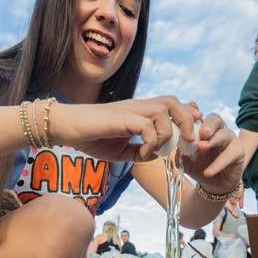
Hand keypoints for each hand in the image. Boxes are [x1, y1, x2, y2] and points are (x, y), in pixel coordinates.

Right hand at [49, 97, 199, 162]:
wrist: (66, 128)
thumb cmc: (90, 137)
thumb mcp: (120, 151)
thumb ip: (139, 152)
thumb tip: (157, 155)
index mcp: (139, 112)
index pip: (171, 105)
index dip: (186, 115)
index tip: (192, 134)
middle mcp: (138, 107)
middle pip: (173, 101)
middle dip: (188, 119)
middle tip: (190, 141)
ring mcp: (130, 110)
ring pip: (164, 110)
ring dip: (171, 132)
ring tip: (165, 150)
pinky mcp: (121, 118)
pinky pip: (146, 126)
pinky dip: (152, 142)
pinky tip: (144, 153)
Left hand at [180, 113, 244, 194]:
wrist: (212, 184)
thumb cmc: (198, 166)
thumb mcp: (186, 160)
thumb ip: (181, 152)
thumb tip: (174, 145)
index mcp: (204, 128)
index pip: (200, 116)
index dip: (193, 118)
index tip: (183, 122)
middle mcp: (218, 130)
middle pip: (215, 119)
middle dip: (208, 125)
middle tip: (201, 132)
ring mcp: (230, 139)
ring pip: (224, 134)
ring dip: (213, 140)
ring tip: (201, 147)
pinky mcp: (239, 152)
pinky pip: (229, 155)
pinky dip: (218, 164)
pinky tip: (207, 172)